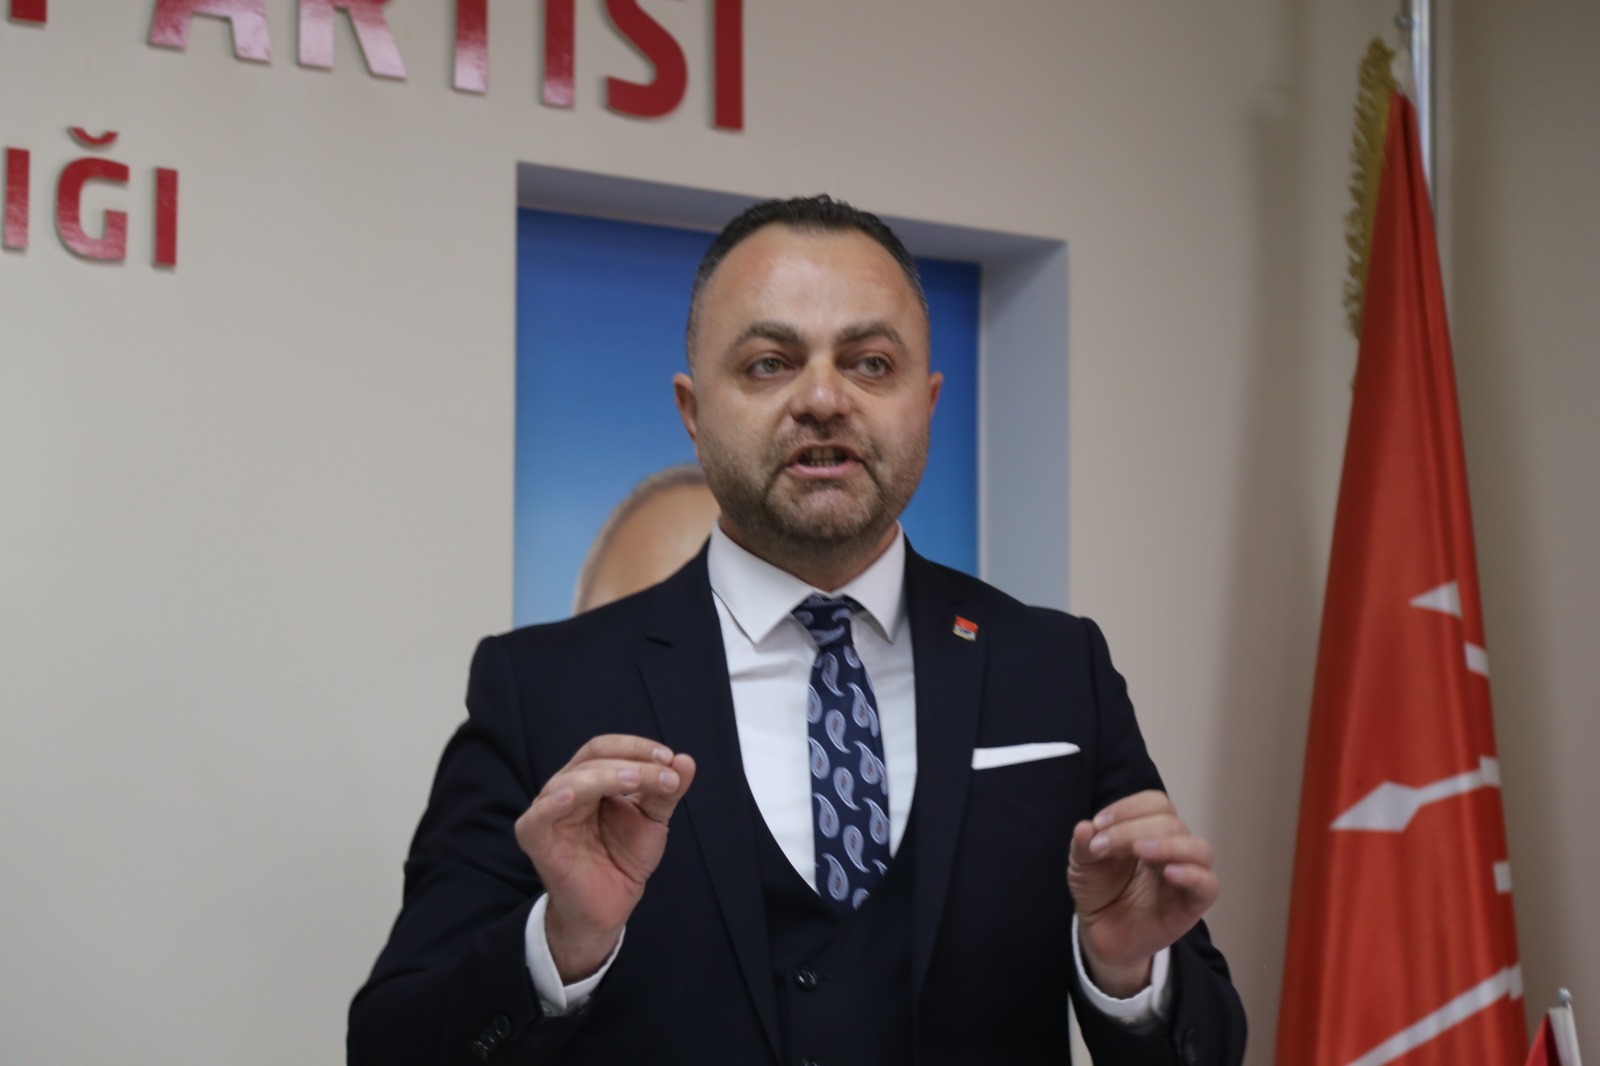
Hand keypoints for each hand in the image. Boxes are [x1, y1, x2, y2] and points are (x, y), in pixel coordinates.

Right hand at [515, 734, 696, 981]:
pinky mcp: (536, 839)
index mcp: (589, 778)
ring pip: (573, 781)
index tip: (670, 759)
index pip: (606, 749)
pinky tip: (571, 798)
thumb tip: (686, 761)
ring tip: (636, 780)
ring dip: (608, 776)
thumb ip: (666, 791)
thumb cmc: (624, 858)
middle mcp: (566, 787)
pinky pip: (537, 818)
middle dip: (633, 762)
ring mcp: (548, 812)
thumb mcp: (652, 820)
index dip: (637, 747)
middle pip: (593, 759)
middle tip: (665, 774)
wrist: (610, 906)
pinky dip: (553, 804)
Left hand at [1067, 790, 1217, 996]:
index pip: (1155, 803)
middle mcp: (1172, 849)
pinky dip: (1193, 875)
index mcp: (1150, 831)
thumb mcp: (1082, 864)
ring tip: (1140, 850)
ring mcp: (1184, 878)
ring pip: (1199, 849)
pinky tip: (1168, 873)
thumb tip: (1086, 827)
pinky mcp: (1191, 907)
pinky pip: (1208, 886)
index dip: (1129, 808)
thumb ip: (1083, 845)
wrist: (1101, 933)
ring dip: (1168, 845)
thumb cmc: (1100, 890)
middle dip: (1132, 829)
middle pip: (1171, 823)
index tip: (1098, 824)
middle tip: (1101, 847)